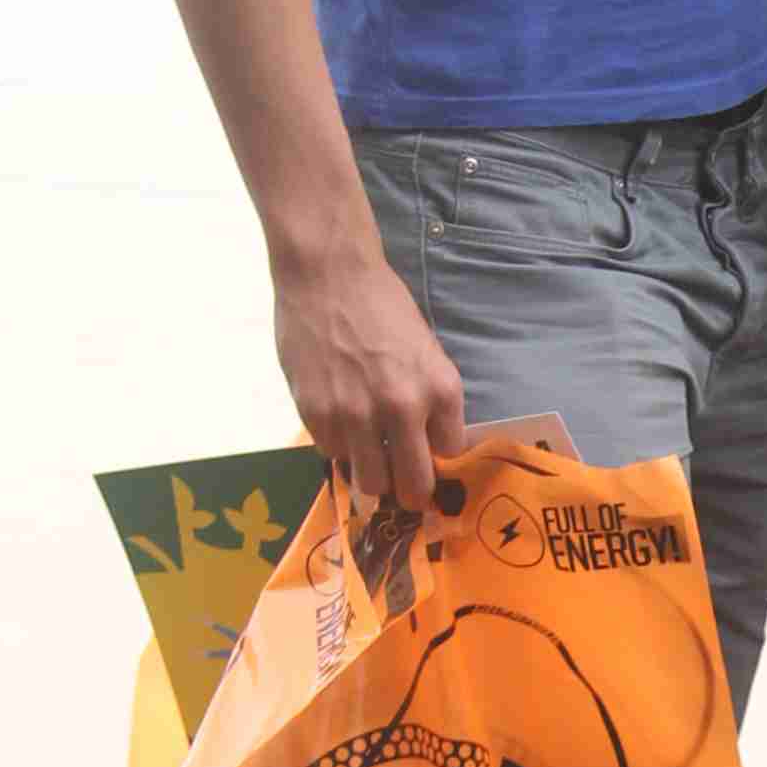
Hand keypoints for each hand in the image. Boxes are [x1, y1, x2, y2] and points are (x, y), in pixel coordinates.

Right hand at [273, 221, 465, 515]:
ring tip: (366, 452)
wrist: (327, 274)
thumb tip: (427, 444)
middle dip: (411, 492)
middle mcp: (403, 409)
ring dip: (370, 473)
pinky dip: (337, 446)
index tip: (426, 452)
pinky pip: (333, 455)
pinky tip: (337, 418)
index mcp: (440, 390)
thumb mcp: (425, 350)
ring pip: (370, 482)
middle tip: (401, 485)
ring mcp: (356, 416)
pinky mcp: (317, 415)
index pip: (449, 453)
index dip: (436, 455)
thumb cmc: (381, 305)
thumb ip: (429, 399)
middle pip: (414, 486)